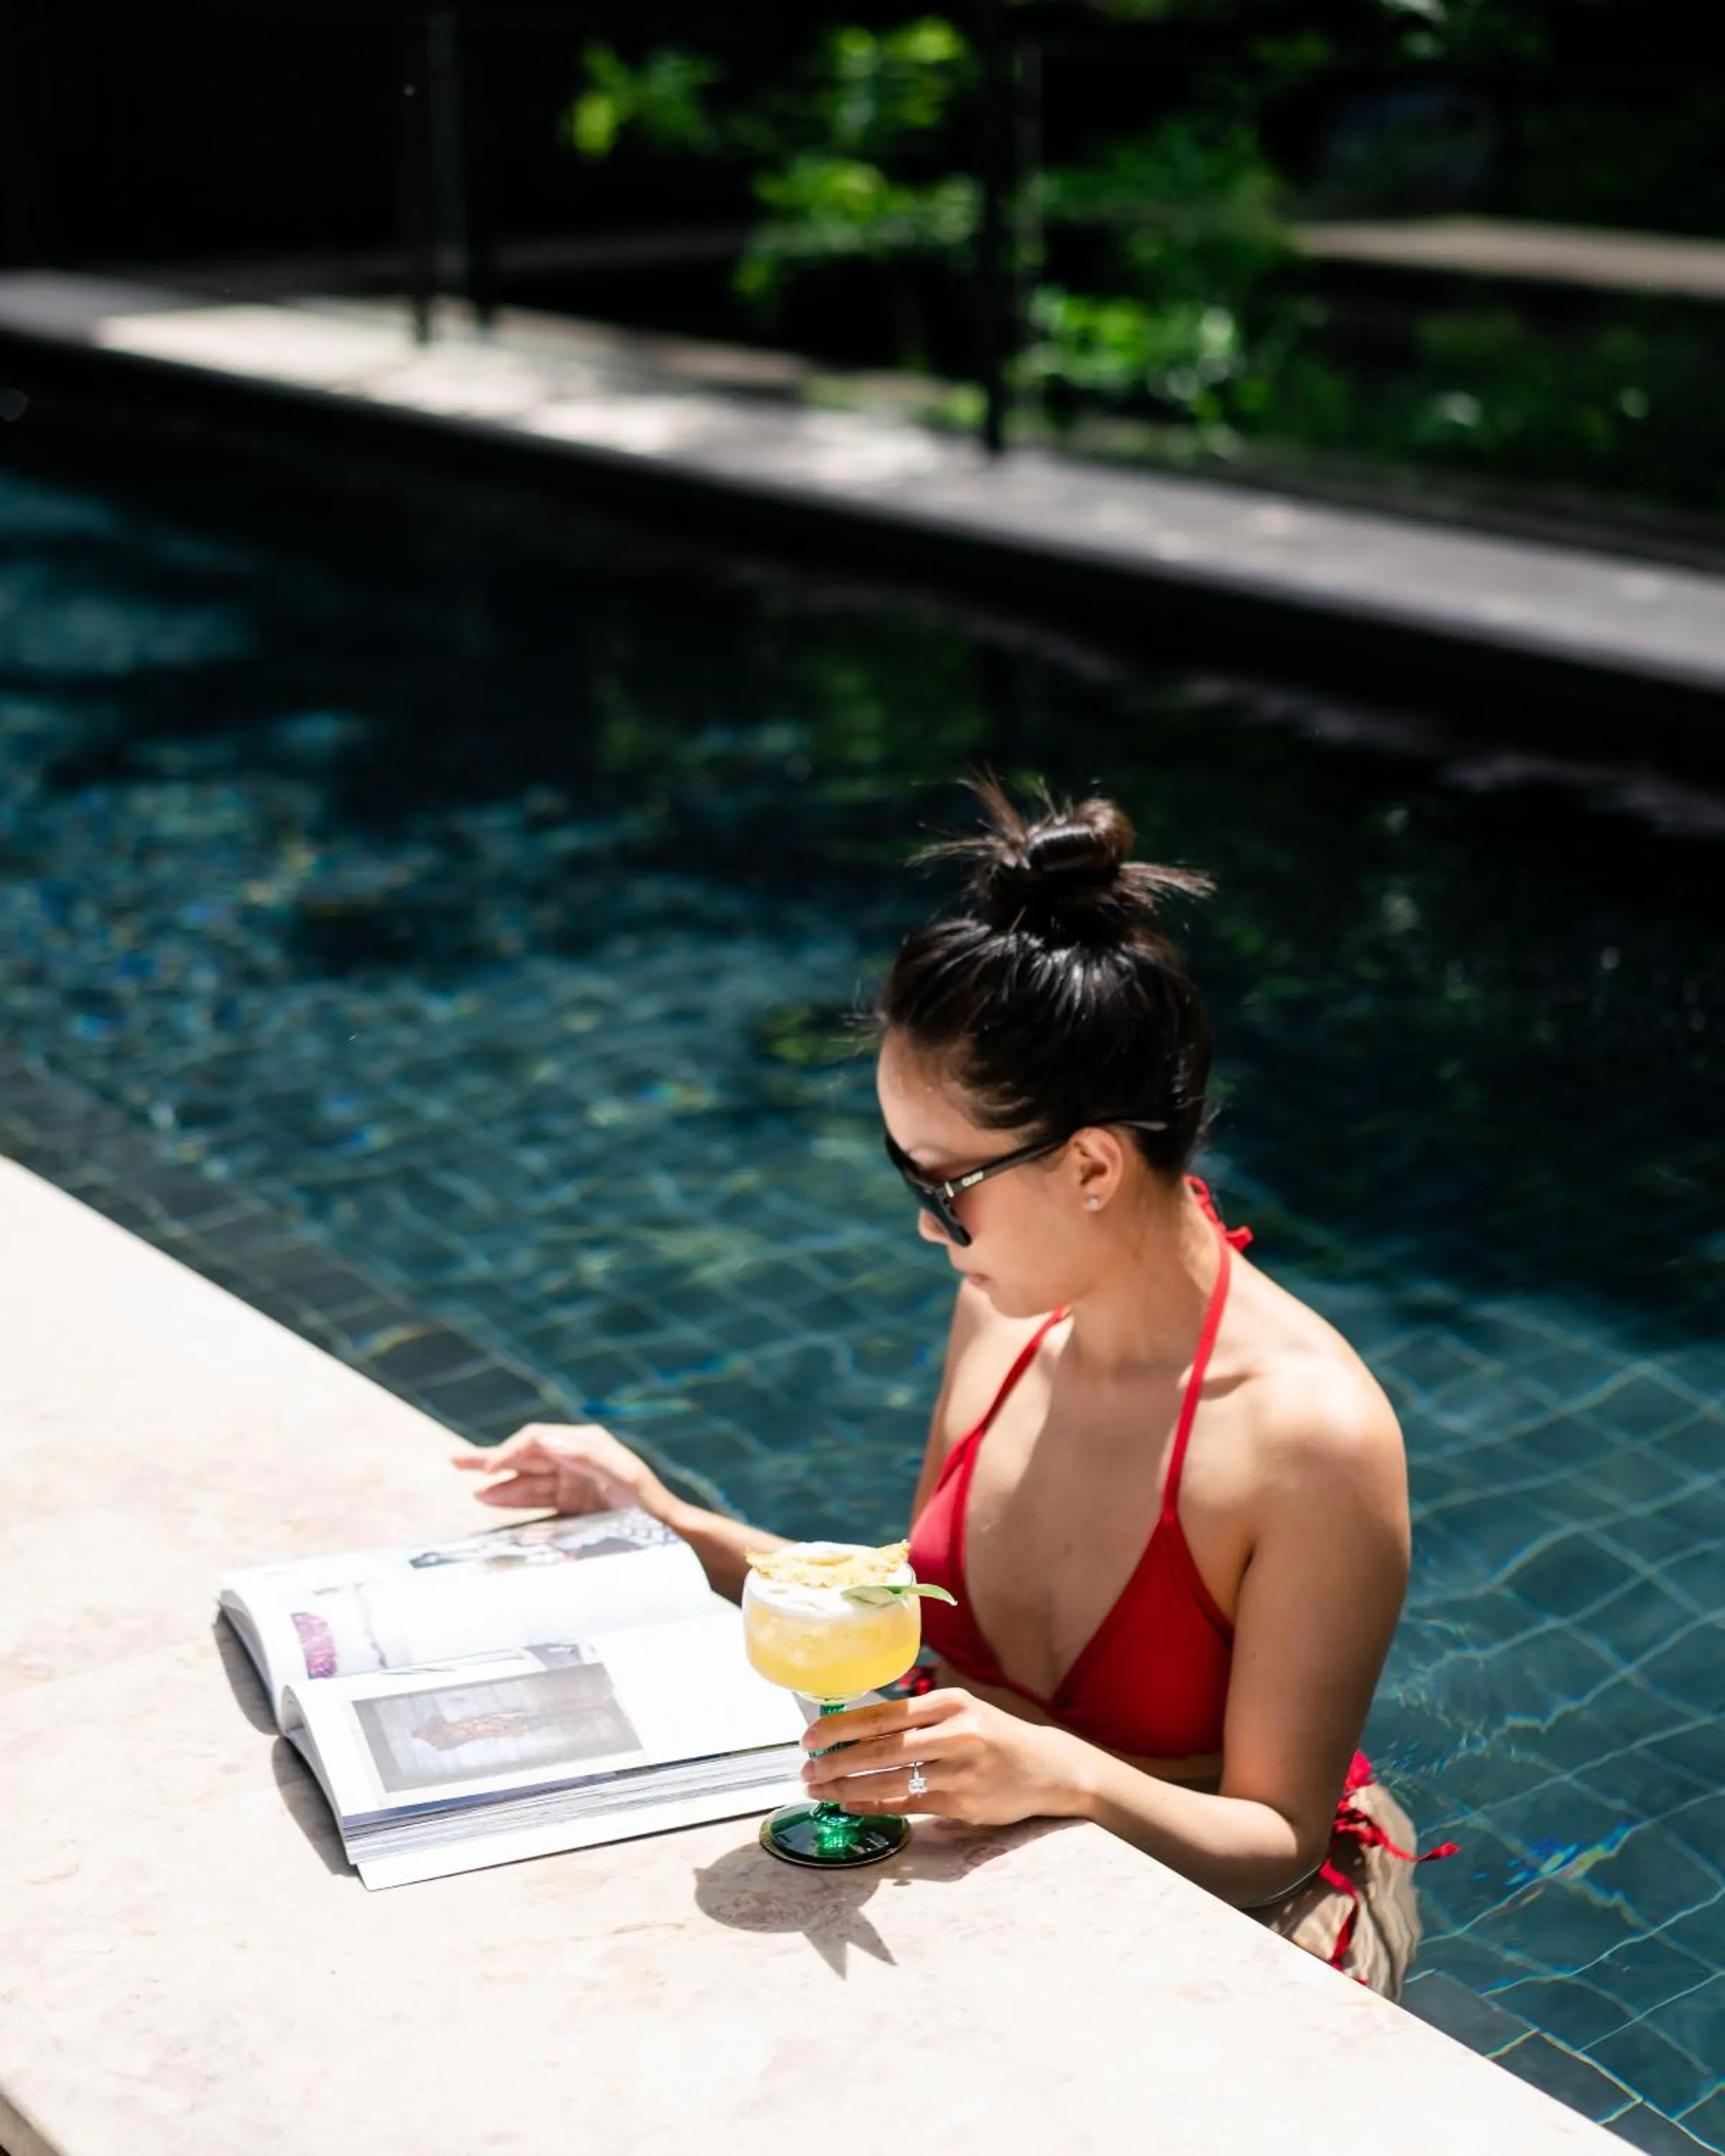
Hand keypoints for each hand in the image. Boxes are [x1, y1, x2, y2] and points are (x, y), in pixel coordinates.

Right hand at [450, 1423, 677, 1523]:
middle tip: (456, 1461)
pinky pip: (534, 1498)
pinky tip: (489, 1499)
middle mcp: (574, 1458)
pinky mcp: (569, 1503)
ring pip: (524, 1478)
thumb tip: (546, 1440)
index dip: (510, 1451)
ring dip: (497, 1482)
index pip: (537, 1440)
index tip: (490, 1467)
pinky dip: (512, 1499)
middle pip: (524, 1455)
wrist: (666, 1533)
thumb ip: (586, 1456)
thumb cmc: (648, 1501)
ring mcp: (570, 1481)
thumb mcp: (624, 1475)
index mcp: (586, 1443)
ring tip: (469, 1485)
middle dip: (491, 1458)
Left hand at [800, 1688, 1083, 1828]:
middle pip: (882, 1747)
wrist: (1049, 1769)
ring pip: (891, 1780)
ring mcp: (960, 1771)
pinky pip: (907, 1805)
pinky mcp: (963, 1803)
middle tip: (805, 1768)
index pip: (884, 1713)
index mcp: (951, 1703)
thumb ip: (917, 1721)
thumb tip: (854, 1733)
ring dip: (848, 1787)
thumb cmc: (995, 1737)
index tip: (810, 1736)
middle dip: (837, 1760)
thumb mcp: (961, 1714)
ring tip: (819, 1790)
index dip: (843, 1727)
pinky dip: (874, 1805)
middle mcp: (956, 1733)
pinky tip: (851, 1805)